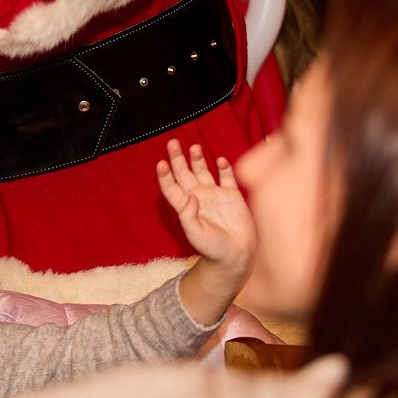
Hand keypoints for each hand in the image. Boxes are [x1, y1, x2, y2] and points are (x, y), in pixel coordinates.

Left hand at [158, 141, 253, 276]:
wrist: (237, 255)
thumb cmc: (213, 249)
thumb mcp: (196, 235)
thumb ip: (188, 216)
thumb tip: (191, 197)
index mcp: (186, 206)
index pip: (171, 187)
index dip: (164, 176)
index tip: (161, 163)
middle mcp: (198, 197)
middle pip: (184, 173)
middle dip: (177, 158)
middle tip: (172, 142)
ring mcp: (215, 195)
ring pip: (203, 171)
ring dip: (197, 159)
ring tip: (194, 147)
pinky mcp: (232, 195)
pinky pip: (226, 177)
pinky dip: (223, 167)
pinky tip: (220, 160)